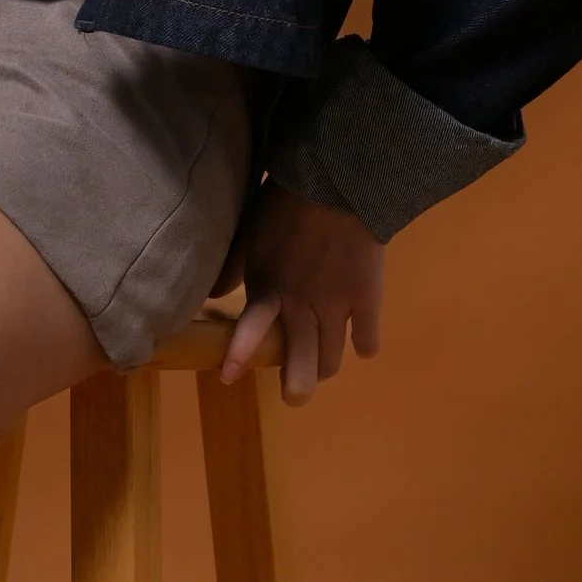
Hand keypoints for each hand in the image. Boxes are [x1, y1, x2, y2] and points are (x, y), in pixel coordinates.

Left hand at [215, 183, 383, 405]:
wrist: (338, 185)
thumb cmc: (285, 203)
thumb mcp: (250, 233)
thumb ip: (232, 266)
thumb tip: (213, 294)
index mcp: (268, 290)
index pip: (252, 333)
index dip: (241, 357)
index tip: (228, 378)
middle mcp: (302, 308)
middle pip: (304, 365)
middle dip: (297, 388)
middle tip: (294, 396)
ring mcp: (337, 307)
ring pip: (333, 358)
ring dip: (325, 366)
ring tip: (321, 367)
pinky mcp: (368, 299)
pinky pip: (368, 338)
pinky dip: (365, 344)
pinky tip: (363, 344)